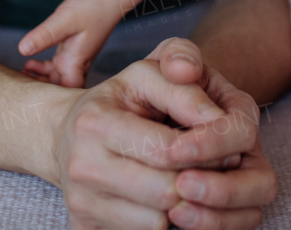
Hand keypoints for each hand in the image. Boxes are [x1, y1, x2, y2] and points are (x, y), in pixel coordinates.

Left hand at [20, 0, 125, 87]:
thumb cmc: (92, 6)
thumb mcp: (64, 19)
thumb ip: (44, 35)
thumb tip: (22, 50)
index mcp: (76, 63)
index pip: (65, 94)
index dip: (49, 101)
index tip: (27, 97)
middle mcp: (75, 64)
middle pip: (57, 89)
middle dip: (38, 91)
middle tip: (17, 86)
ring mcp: (73, 57)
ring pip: (55, 79)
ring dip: (38, 79)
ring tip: (20, 74)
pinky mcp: (70, 49)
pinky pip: (55, 66)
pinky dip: (42, 68)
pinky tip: (29, 61)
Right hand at [52, 38, 273, 229]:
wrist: (63, 135)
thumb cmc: (117, 101)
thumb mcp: (146, 76)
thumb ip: (183, 89)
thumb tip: (217, 120)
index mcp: (95, 122)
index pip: (168, 151)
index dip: (207, 152)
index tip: (227, 148)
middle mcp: (82, 166)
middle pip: (165, 192)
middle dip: (199, 181)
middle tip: (215, 171)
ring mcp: (80, 203)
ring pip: (157, 222)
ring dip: (182, 205)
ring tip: (185, 180)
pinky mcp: (84, 228)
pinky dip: (160, 221)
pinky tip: (162, 198)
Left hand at [150, 38, 277, 229]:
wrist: (146, 114)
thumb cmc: (160, 85)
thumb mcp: (166, 61)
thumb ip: (177, 55)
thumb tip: (184, 68)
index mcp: (239, 112)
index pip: (240, 131)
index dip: (209, 143)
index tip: (171, 148)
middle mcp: (248, 152)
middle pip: (261, 182)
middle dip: (222, 189)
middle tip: (180, 185)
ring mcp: (241, 184)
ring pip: (252, 212)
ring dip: (215, 216)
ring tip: (175, 210)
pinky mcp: (226, 211)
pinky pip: (233, 229)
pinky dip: (208, 227)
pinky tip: (174, 220)